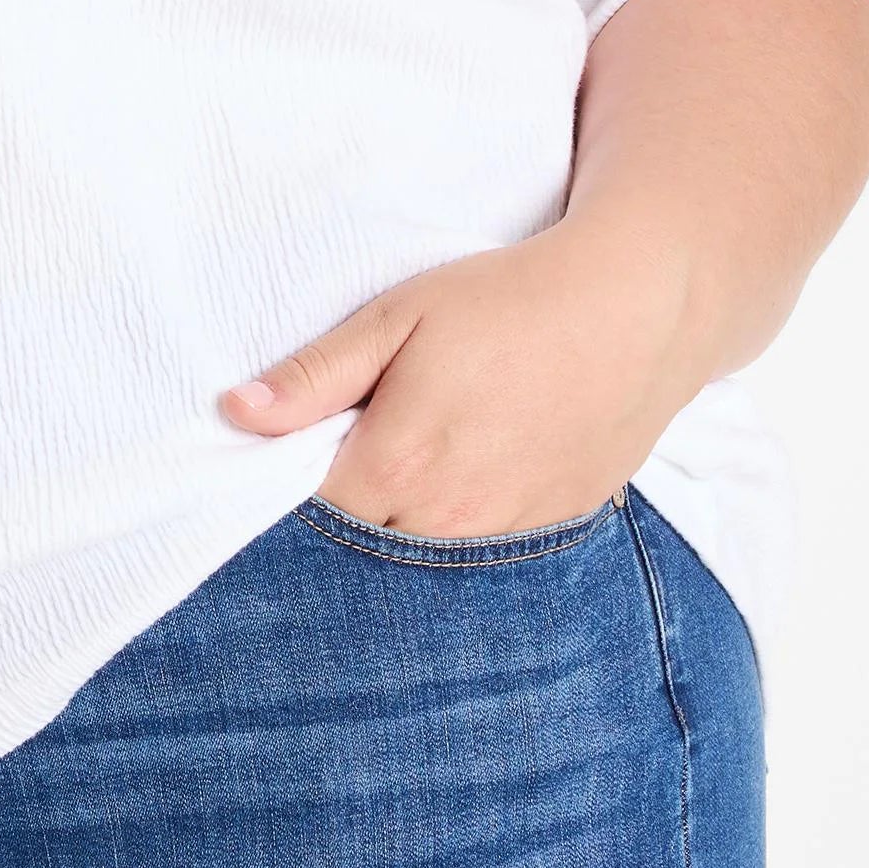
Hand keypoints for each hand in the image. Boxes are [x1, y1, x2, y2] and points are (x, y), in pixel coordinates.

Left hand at [216, 211, 713, 534]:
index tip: (282, 472)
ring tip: (405, 482)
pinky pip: (486, 559)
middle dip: (341, 528)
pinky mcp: (552, 534)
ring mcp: (505, 536)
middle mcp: (449, 520)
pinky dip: (462, 540)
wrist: (633, 310)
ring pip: (426, 565)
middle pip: (365, 553)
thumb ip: (314, 376)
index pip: (309, 521)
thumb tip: (235, 414)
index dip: (287, 500)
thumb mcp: (395, 318)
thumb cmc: (505, 302)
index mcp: (397, 466)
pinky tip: (461, 494)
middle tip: (343, 475)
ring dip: (403, 538)